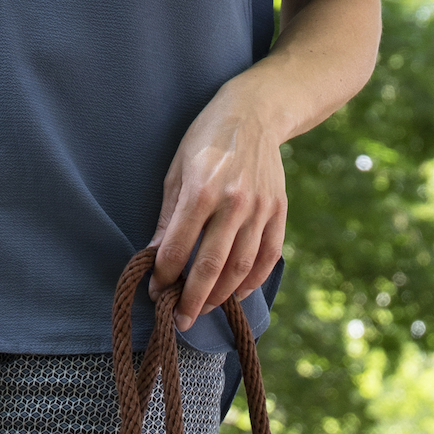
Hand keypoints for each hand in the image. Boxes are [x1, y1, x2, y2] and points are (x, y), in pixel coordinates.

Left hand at [150, 82, 287, 331]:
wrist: (256, 113)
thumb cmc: (207, 140)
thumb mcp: (177, 170)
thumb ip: (169, 217)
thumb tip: (155, 257)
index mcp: (201, 190)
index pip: (177, 247)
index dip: (164, 276)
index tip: (156, 293)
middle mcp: (233, 203)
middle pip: (210, 266)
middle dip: (192, 299)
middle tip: (180, 321)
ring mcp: (260, 209)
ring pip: (240, 269)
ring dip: (220, 296)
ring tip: (204, 309)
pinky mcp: (279, 212)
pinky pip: (267, 257)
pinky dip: (252, 281)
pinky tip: (236, 293)